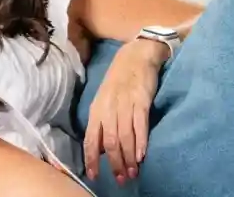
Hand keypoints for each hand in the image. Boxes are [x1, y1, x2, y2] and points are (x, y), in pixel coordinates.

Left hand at [83, 38, 166, 184]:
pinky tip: (142, 154)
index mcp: (97, 110)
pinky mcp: (142, 99)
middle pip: (110, 142)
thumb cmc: (119, 79)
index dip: (92, 160)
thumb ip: (102, 122)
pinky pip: (140, 124)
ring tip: (133, 171)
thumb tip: (100, 149)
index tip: (95, 176)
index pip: (91, 140)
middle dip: (115, 163)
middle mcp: (109, 108)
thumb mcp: (104, 99)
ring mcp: (126, 104)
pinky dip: (141, 141)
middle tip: (122, 179)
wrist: (137, 55)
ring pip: (125, 136)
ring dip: (128, 157)